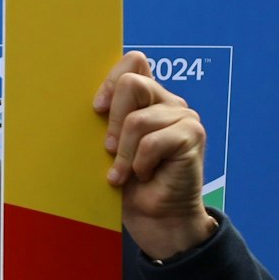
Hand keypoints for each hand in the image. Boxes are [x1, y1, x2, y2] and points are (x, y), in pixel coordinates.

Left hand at [93, 52, 216, 260]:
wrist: (156, 218)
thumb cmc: (129, 184)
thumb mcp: (110, 147)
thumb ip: (106, 120)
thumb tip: (87, 102)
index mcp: (149, 99)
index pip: (134, 62)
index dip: (111, 81)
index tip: (96, 110)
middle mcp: (169, 102)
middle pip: (133, 84)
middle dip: (113, 120)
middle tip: (110, 150)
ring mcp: (184, 117)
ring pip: (137, 120)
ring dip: (123, 153)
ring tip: (126, 172)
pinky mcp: (191, 135)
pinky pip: (151, 142)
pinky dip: (139, 164)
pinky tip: (144, 176)